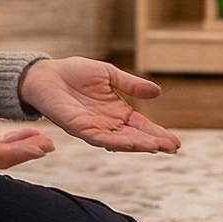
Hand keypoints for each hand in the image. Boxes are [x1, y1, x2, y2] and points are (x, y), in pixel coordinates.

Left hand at [17, 57, 180, 153]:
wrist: (47, 75)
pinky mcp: (80, 129)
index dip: (158, 133)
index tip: (175, 142)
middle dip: (154, 143)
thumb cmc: (75, 73)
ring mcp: (95, 128)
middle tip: (173, 148)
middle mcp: (109, 124)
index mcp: (118, 112)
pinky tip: (130, 142)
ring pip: (121, 141)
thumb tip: (157, 92)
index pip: (142, 126)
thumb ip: (131, 85)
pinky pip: (100, 138)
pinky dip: (116, 142)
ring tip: (157, 147)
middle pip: (136, 137)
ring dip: (139, 145)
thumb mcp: (109, 75)